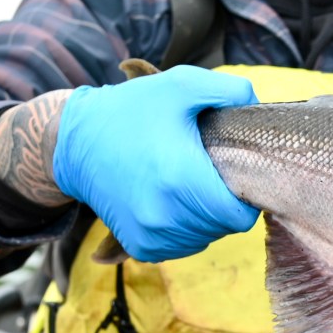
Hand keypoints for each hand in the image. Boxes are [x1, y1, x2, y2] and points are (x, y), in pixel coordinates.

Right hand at [53, 65, 258, 260]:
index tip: (233, 173)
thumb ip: (228, 90)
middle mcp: (165, 216)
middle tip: (210, 174)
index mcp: (181, 180)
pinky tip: (175, 202)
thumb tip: (256, 106)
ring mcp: (151, 236)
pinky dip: (186, 230)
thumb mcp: (181, 85)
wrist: (75, 142)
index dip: (245, 195)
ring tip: (190, 186)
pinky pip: (182, 247)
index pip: (240, 215)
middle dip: (225, 202)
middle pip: (224, 227)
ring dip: (206, 217)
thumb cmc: (134, 111)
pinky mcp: (140, 246)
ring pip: (205, 239)